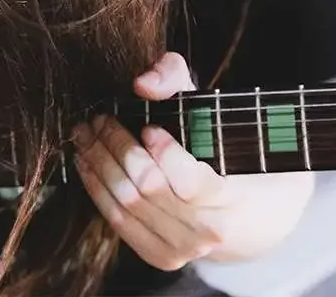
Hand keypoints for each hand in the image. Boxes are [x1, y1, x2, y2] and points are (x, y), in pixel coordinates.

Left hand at [72, 52, 232, 270]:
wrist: (249, 214)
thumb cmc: (225, 151)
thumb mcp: (211, 109)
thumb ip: (177, 81)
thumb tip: (142, 84)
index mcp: (231, 197)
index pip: (191, 183)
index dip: (166, 154)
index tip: (150, 128)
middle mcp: (208, 231)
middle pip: (148, 188)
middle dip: (116, 148)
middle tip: (100, 119)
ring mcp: (182, 248)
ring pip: (127, 204)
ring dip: (99, 164)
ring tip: (86, 135)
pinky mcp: (159, 256)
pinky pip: (117, 221)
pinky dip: (96, 188)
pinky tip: (86, 163)